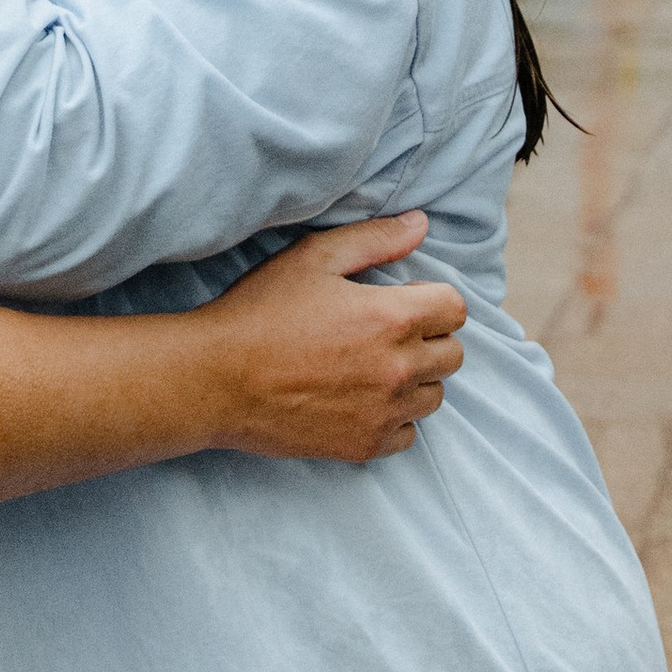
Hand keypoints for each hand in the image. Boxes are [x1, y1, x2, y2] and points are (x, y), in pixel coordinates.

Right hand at [195, 214, 463, 464]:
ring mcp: (384, 413)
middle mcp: (399, 368)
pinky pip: (407, 434)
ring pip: (433, 396)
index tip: (403, 301)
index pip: (455, 309)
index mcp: (393, 317)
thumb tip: (420, 224)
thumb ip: (374, 239)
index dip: (432, 299)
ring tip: (372, 366)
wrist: (216, 380)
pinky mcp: (364, 446)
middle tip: (385, 333)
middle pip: (451, 355)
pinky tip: (360, 400)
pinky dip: (392, 418)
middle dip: (427, 338)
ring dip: (414, 379)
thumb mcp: (313, 258)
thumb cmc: (259, 312)